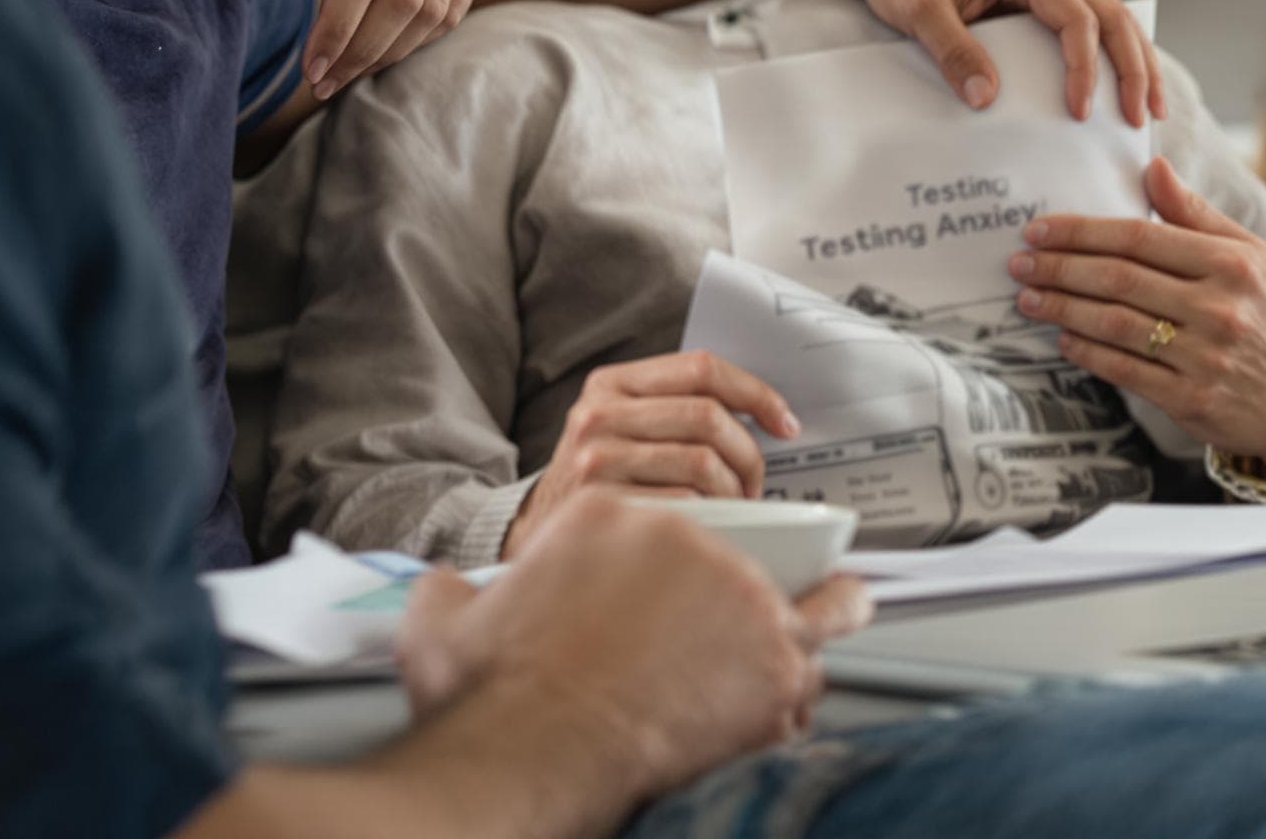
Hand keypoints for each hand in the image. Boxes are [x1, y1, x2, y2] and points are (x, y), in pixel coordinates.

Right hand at [394, 492, 870, 807]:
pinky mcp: (771, 657)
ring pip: (807, 591)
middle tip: (732, 622)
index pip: (663, 514)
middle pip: (741, 547)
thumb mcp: (446, 622)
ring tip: (814, 629)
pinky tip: (802, 688)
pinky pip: (820, 651)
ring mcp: (738, 596)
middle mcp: (685, 539)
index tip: (670, 589)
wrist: (530, 753)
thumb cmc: (496, 698)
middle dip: (743, 587)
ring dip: (813, 614)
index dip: (672, 560)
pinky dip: (809, 674)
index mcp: (609, 512)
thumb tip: (445, 590)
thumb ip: (452, 592)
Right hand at [503, 352, 801, 559]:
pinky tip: (708, 526)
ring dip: (734, 490)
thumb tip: (768, 416)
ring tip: (733, 507)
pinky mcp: (602, 504)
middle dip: (749, 454)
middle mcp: (598, 414)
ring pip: (703, 462)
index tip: (784, 422)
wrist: (539, 536)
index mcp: (612, 384)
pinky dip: (711, 516)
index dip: (756, 393)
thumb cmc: (601, 482)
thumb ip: (677, 408)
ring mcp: (596, 459)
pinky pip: (685, 503)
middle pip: (708, 416)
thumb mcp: (623, 428)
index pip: (701, 368)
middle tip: (755, 482)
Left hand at [802, 0, 1165, 127]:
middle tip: (1146, 117)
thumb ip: (953, 50)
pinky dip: (1097, 50)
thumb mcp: (916, 6)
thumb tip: (986, 99)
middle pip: (1111, 15)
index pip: (1078, 21)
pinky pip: (1074, 17)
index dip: (1086, 71)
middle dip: (1135, 67)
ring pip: (1102, 14)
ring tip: (1145, 105)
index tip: (1078, 113)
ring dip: (1128, 57)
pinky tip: (1103, 83)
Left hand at [1008, 158, 1265, 491]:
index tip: (1040, 229)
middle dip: (1060, 268)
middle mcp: (1221, 308)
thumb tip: (1153, 167)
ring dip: (1063, 309)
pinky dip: (1088, 353)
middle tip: (1019, 262)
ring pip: (1116, 325)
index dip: (1082, 232)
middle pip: (1120, 280)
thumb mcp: (1251, 257)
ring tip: (1028, 298)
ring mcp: (1207, 357)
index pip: (1141, 238)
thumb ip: (1197, 214)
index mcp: (1232, 264)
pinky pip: (1126, 371)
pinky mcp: (1194, 401)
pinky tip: (1063, 339)